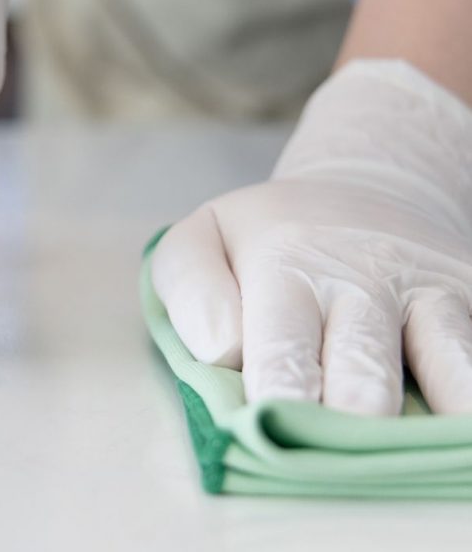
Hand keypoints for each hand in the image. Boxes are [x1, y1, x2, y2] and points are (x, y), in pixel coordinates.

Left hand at [151, 60, 471, 414]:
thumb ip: (193, 290)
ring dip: (439, 416)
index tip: (275, 430)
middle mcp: (365, 276)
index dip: (280, 399)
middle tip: (341, 448)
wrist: (360, 190)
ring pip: (452, 363)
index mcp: (286, 264)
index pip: (281, 348)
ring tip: (427, 447)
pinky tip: (464, 418)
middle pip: (366, 369)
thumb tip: (223, 351)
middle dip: (353, 418)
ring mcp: (431, 288)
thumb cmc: (268, 237)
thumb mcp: (203, 239)